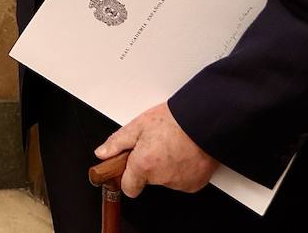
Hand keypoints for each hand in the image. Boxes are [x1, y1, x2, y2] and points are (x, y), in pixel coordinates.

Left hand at [94, 102, 218, 197]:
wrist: (204, 120)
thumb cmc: (175, 120)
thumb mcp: (139, 125)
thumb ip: (117, 142)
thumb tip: (102, 153)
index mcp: (144, 165)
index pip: (128, 187)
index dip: (128, 177)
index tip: (129, 168)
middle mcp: (162, 178)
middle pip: (148, 179)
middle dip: (148, 166)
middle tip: (155, 146)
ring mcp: (180, 183)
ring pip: (166, 179)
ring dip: (166, 167)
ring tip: (172, 146)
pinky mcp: (195, 184)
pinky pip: (183, 180)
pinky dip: (182, 170)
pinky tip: (184, 153)